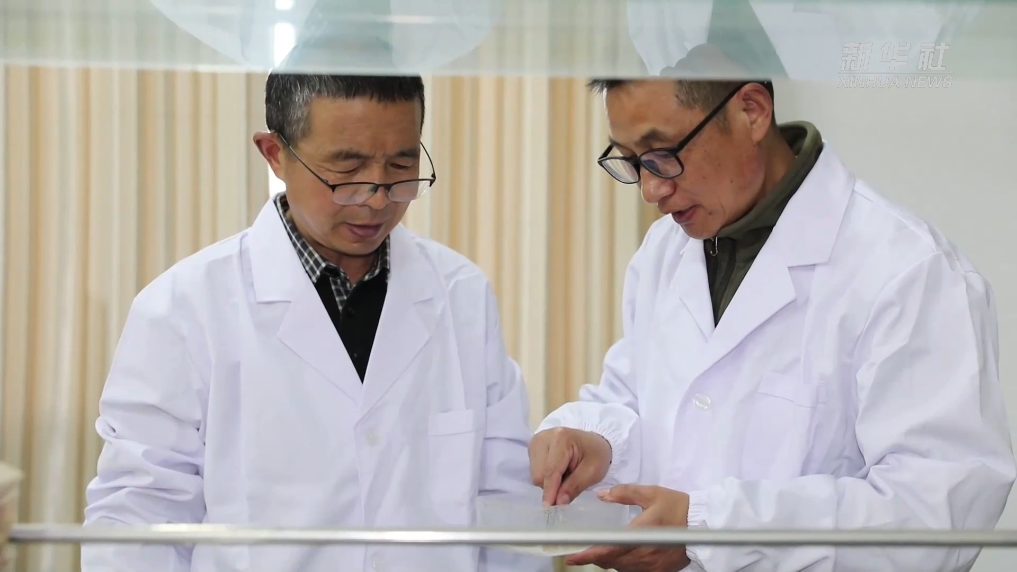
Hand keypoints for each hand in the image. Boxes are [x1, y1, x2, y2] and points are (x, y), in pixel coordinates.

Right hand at [528, 427, 611, 505]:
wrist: (594, 442)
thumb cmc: (596, 455)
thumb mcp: (593, 472)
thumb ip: (575, 486)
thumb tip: (558, 502)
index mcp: (561, 438)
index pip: (551, 470)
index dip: (550, 490)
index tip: (549, 507)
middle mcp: (544, 437)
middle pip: (539, 473)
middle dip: (551, 486)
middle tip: (569, 484)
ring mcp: (537, 440)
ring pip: (535, 473)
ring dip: (548, 481)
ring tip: (565, 474)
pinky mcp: (534, 446)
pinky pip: (534, 470)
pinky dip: (545, 476)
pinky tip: (558, 470)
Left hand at [566, 485, 691, 571]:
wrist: (704, 524)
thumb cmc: (678, 507)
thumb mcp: (651, 493)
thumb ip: (624, 493)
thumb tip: (602, 495)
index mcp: (641, 533)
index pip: (608, 549)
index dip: (588, 555)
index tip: (572, 556)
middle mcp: (644, 553)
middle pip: (611, 562)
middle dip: (595, 557)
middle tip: (581, 551)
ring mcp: (652, 565)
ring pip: (621, 568)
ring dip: (609, 561)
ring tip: (601, 551)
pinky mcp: (659, 571)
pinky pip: (634, 571)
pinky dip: (624, 565)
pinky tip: (622, 556)